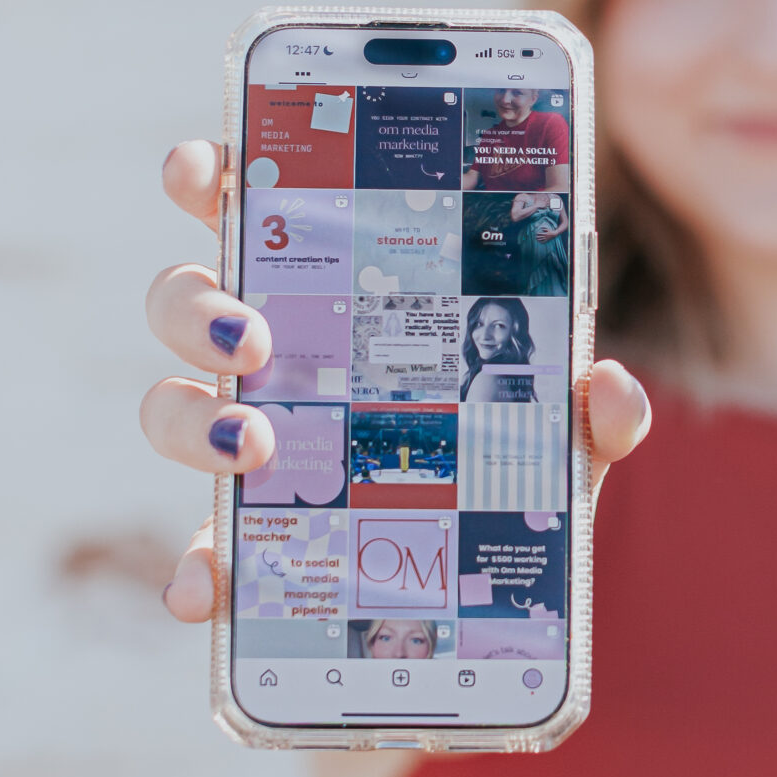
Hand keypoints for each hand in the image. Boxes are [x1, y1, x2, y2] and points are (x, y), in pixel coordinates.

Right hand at [144, 140, 650, 621]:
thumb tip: (610, 388)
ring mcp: (245, 453)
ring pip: (166, 408)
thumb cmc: (506, 475)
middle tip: (254, 338)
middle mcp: (271, 364)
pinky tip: (205, 587)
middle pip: (185, 302)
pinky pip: (198, 555)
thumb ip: (592, 409)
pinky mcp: (247, 551)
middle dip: (198, 307)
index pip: (255, 212)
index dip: (210, 177)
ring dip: (188, 420)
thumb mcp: (558, 435)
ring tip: (252, 446)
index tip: (202, 170)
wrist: (484, 606)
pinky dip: (192, 570)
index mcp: (336, 300)